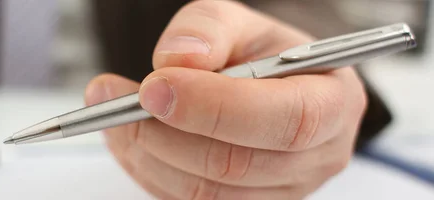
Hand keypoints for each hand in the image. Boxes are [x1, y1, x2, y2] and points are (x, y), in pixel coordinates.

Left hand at [84, 1, 366, 198]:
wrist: (263, 87)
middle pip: (237, 165)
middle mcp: (315, 158)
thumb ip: (208, 29)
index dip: (217, 108)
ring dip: (146, 153)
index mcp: (332, 103)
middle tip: (114, 98)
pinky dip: (148, 170)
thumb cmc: (258, 54)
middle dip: (164, 132)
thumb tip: (176, 61)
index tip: (155, 87)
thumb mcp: (238, 22)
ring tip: (112, 113)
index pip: (286, 120)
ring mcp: (280, 192)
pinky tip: (131, 138)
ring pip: (204, 192)